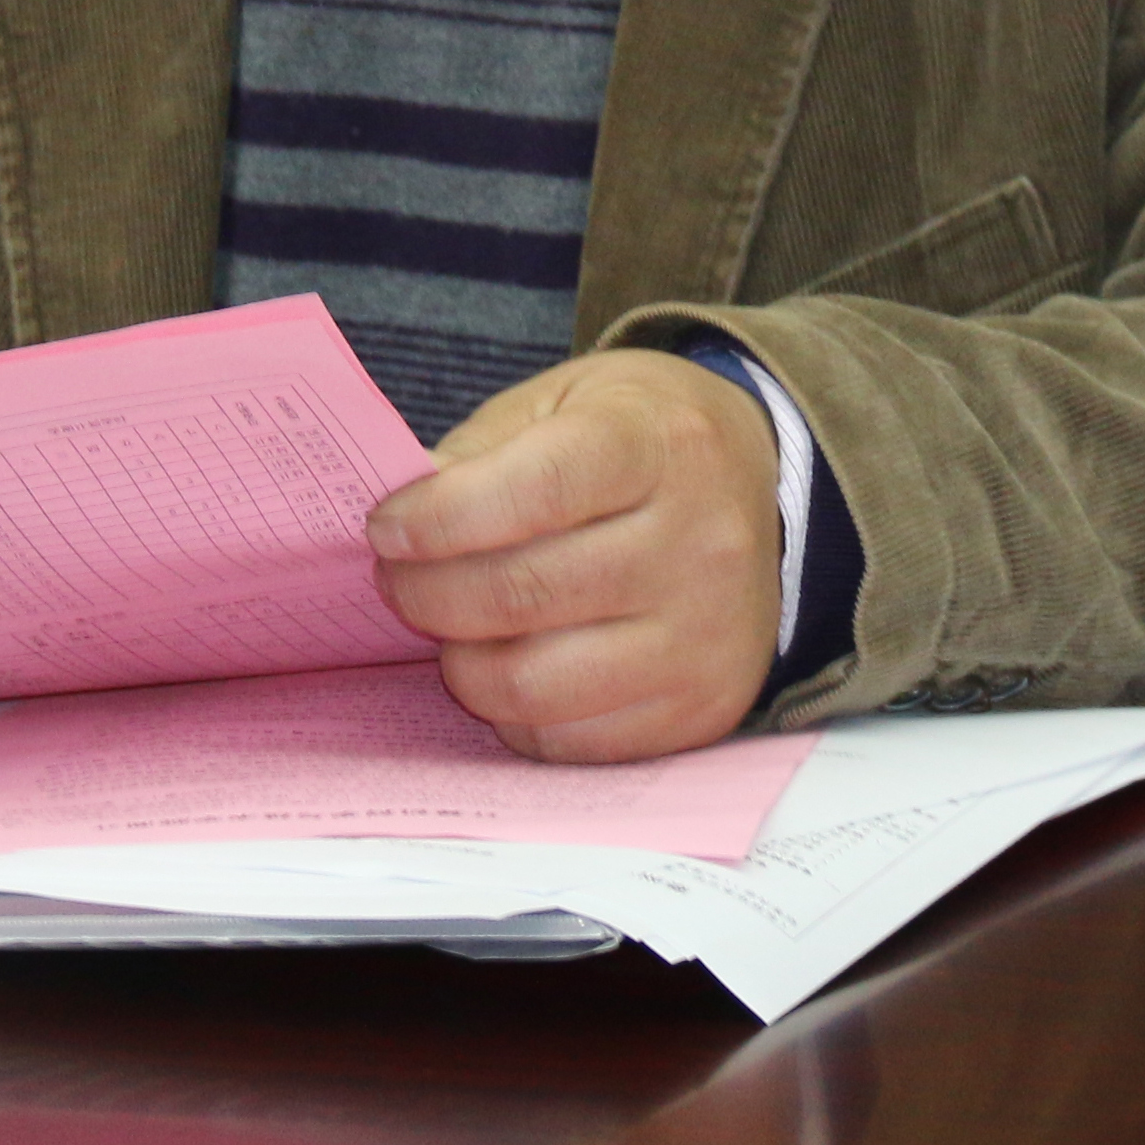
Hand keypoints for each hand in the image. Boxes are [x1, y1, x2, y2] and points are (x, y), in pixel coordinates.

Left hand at [365, 348, 782, 761]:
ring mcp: (706, 637)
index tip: (386, 528)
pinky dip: (512, 715)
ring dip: (461, 663)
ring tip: (446, 629)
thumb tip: (400, 525)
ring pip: (539, 683)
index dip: (441, 518)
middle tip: (394, 580)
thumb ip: (482, 455)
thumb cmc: (636, 436)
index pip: (536, 490)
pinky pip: (571, 742)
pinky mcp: (702, 710)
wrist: (759, 482)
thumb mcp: (563, 402)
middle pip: (526, 593)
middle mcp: (698, 544)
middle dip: (427, 594)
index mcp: (657, 444)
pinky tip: (505, 666)